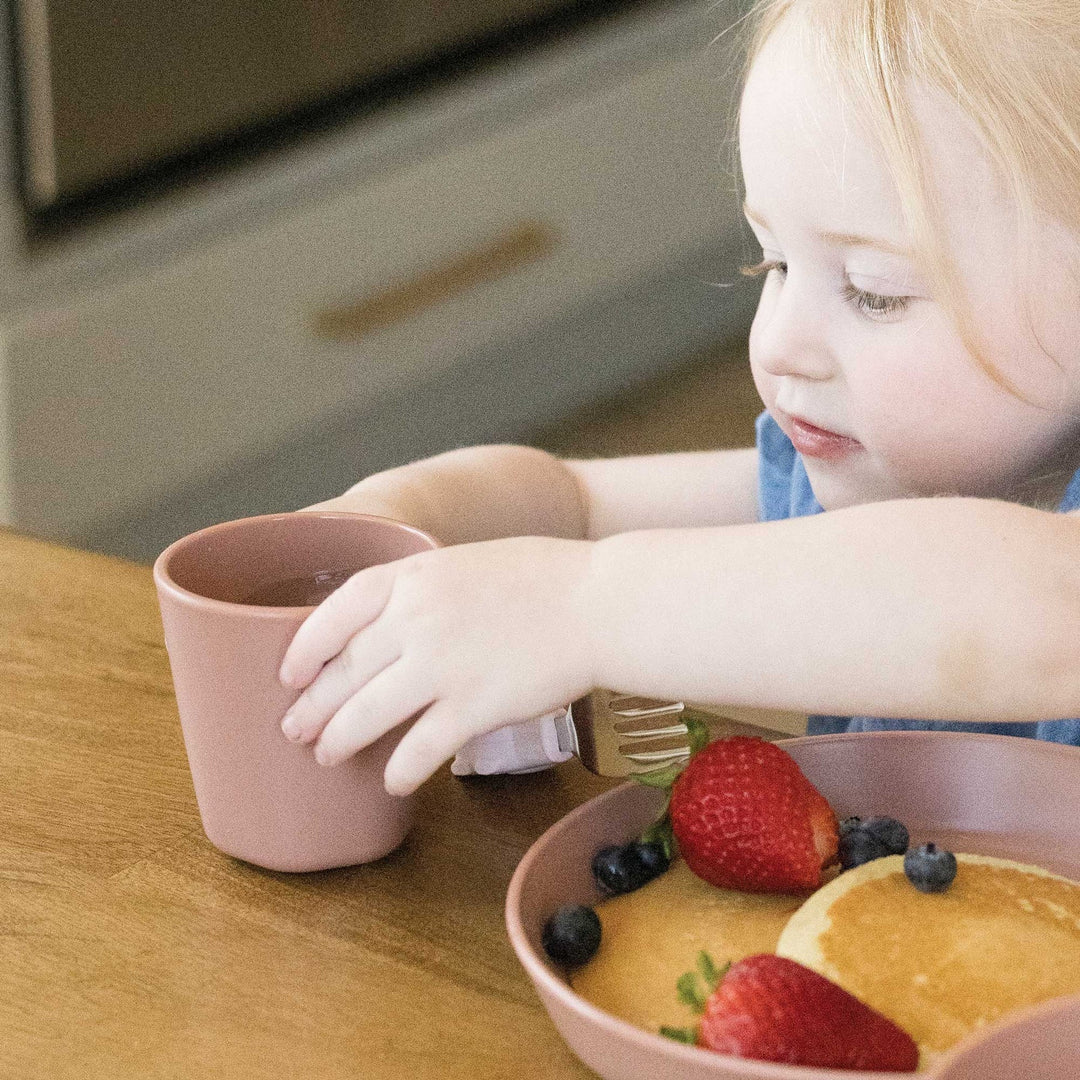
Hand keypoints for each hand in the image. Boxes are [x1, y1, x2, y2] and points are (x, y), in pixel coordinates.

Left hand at [277, 536, 595, 794]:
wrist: (600, 604)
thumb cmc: (545, 579)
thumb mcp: (468, 564)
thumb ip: (423, 592)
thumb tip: (388, 632)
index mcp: (413, 576)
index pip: (333, 612)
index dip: (303, 647)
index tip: (289, 672)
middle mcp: (416, 619)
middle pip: (343, 670)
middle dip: (312, 705)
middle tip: (295, 728)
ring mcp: (442, 666)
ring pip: (366, 714)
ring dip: (339, 740)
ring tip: (326, 756)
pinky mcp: (473, 708)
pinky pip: (419, 749)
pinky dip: (399, 770)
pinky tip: (393, 782)